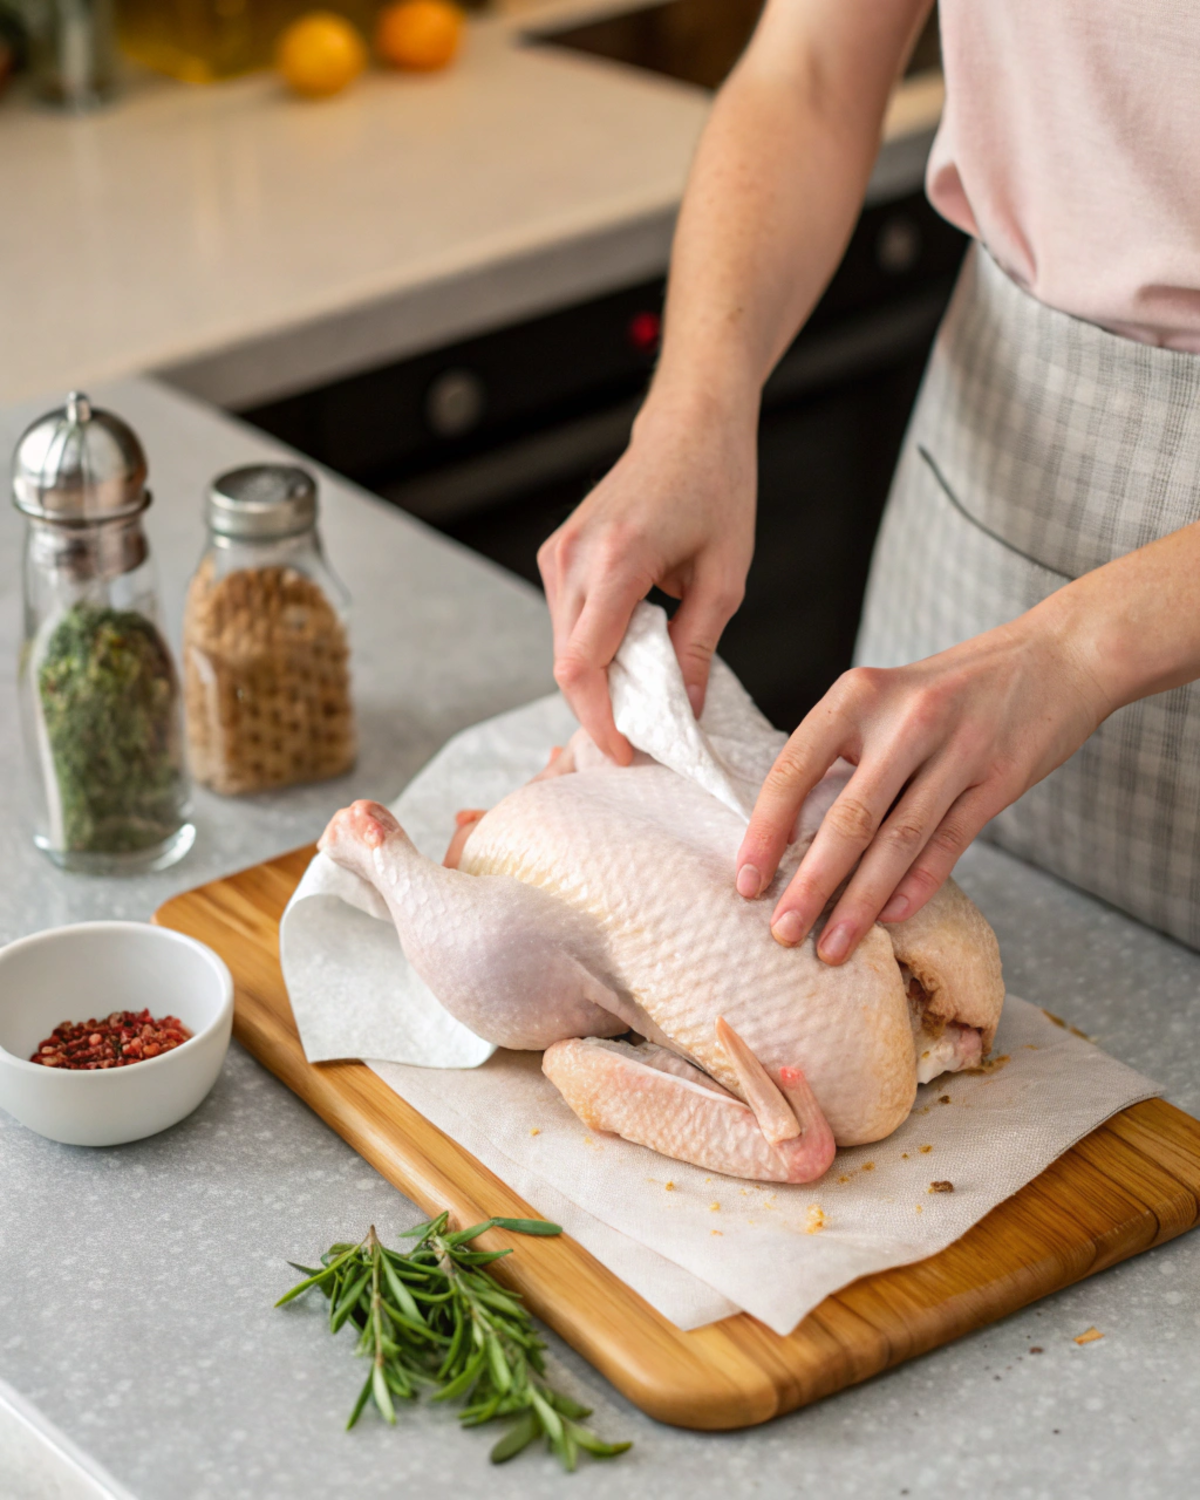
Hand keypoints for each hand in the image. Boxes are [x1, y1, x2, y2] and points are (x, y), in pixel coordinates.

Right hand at [538, 394, 755, 762]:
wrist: (690, 427)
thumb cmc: (717, 489)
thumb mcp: (725, 578)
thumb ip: (697, 648)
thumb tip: (682, 712)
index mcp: (617, 560)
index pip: (583, 666)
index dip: (600, 720)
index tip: (628, 753)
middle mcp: (574, 556)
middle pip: (566, 664)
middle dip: (599, 710)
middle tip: (642, 739)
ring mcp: (559, 553)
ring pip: (562, 646)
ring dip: (596, 681)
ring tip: (643, 700)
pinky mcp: (558, 552)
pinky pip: (566, 621)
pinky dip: (593, 650)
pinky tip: (631, 658)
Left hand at [734, 605, 1110, 962]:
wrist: (1058, 655)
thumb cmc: (953, 687)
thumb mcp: (886, 698)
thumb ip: (844, 752)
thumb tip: (791, 833)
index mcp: (858, 695)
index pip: (794, 769)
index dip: (766, 830)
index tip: (746, 882)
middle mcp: (904, 719)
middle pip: (846, 817)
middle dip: (810, 884)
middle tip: (782, 932)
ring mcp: (957, 749)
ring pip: (897, 840)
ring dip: (861, 902)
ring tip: (832, 946)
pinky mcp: (1000, 779)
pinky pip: (949, 843)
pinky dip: (917, 885)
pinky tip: (891, 918)